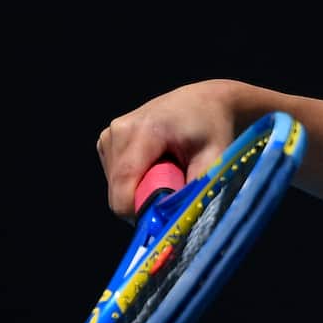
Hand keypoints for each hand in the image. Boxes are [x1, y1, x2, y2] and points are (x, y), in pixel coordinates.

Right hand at [95, 79, 242, 222]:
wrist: (205, 101)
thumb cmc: (214, 129)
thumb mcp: (215, 157)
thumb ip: (196, 189)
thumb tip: (178, 220)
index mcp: (144, 130)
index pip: (125, 185)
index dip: (140, 211)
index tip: (165, 216)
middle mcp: (119, 130)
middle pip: (118, 190)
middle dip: (146, 199)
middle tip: (177, 183)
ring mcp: (109, 135)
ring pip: (116, 187)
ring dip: (142, 189)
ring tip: (169, 169)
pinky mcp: (107, 141)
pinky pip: (116, 177)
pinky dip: (136, 179)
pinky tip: (157, 163)